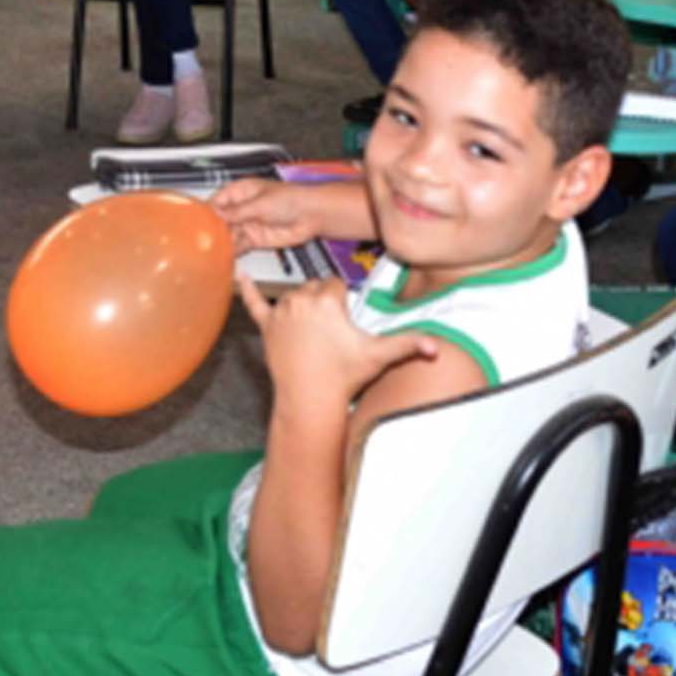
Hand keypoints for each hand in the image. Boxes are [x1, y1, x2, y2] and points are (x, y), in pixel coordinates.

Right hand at [212, 179, 321, 251]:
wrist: (312, 215)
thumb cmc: (290, 200)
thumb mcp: (260, 203)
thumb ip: (237, 212)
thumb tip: (216, 214)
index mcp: (240, 192)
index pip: (217, 201)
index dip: (207, 211)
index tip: (196, 222)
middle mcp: (241, 208)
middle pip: (220, 220)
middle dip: (212, 230)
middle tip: (201, 241)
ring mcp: (247, 224)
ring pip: (228, 234)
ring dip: (221, 242)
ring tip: (209, 251)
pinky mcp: (255, 240)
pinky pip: (239, 246)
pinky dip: (232, 252)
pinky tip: (223, 257)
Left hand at [239, 273, 437, 403]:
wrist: (309, 399)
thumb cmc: (343, 377)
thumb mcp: (379, 356)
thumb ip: (409, 345)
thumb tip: (437, 347)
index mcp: (327, 301)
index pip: (336, 285)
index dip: (343, 302)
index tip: (346, 320)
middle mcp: (300, 301)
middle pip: (314, 287)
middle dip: (323, 303)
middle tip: (331, 332)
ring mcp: (281, 313)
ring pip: (293, 295)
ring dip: (301, 306)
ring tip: (312, 332)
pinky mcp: (266, 326)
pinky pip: (254, 302)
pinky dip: (246, 289)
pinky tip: (239, 275)